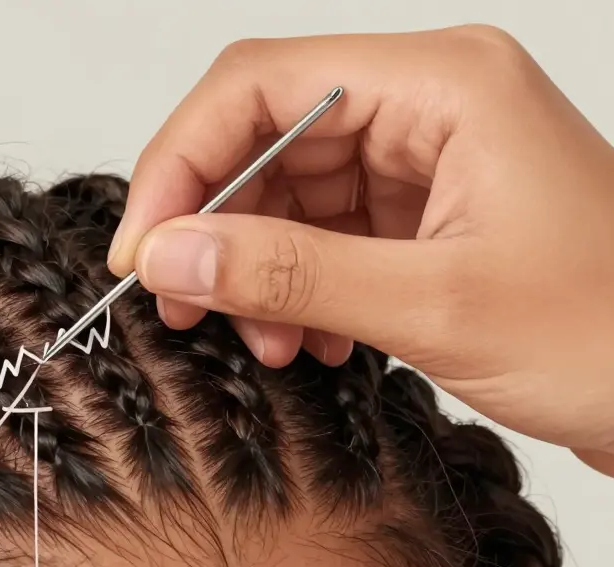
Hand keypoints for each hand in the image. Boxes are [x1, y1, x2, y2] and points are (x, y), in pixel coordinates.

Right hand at [106, 25, 613, 474]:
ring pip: (285, 188)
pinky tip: (308, 338)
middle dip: (213, 221)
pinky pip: (321, 231)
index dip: (182, 160)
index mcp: (444, 83)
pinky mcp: (424, 208)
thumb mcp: (434, 305)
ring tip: (261, 340)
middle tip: (180, 299)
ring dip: (253, 266)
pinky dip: (295, 285)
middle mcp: (429, 103)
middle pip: (264, 133)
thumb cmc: (612, 334)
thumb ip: (288, 272)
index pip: (260, 82)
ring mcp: (426, 156)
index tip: (144, 242)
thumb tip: (170, 252)